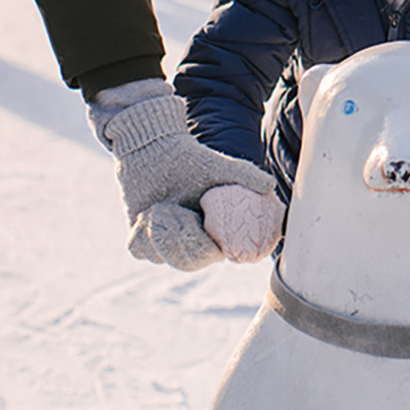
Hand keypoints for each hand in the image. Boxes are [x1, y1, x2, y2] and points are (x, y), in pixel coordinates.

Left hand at [102, 93, 274, 270]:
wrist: (153, 147)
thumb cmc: (188, 157)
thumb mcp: (218, 165)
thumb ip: (245, 175)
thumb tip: (270, 184)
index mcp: (211, 230)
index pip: (208, 254)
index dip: (201, 247)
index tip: (195, 225)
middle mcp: (189, 240)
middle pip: (184, 261)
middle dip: (177, 239)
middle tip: (170, 210)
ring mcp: (164, 241)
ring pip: (159, 256)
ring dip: (157, 232)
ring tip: (159, 207)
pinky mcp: (141, 237)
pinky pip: (139, 249)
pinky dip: (140, 234)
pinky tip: (147, 213)